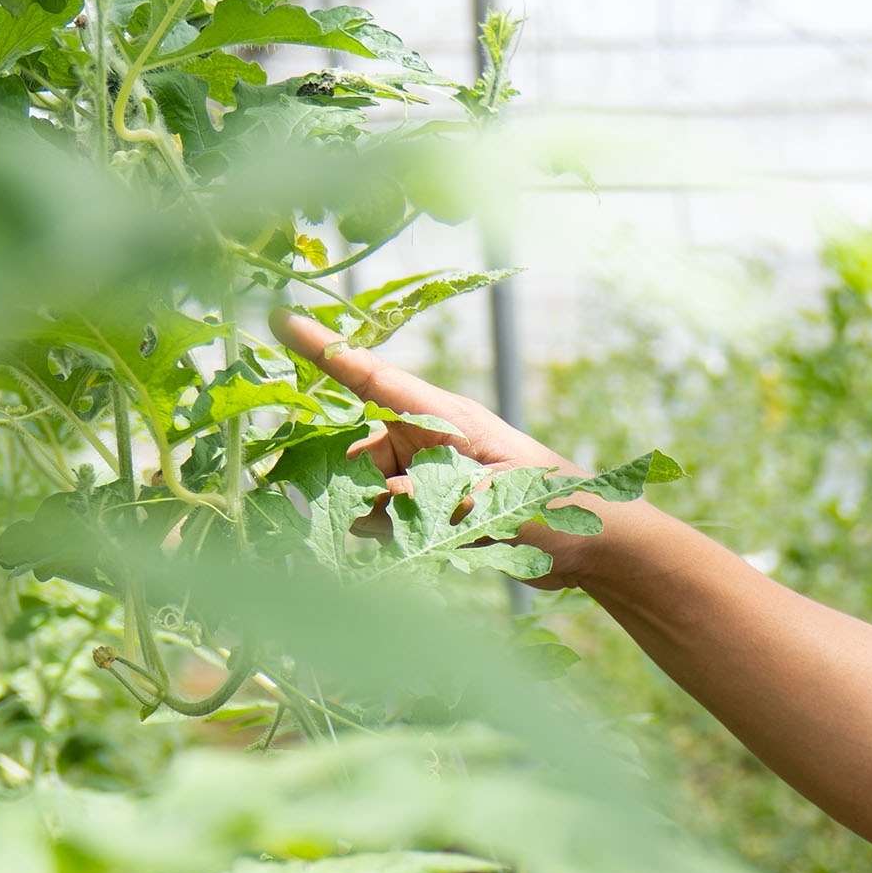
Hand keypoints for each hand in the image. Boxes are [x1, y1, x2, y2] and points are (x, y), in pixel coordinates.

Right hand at [276, 314, 603, 573]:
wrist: (594, 546)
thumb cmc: (561, 509)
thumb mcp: (506, 501)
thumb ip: (446, 497)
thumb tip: (386, 497)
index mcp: (446, 419)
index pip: (373, 378)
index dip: (324, 352)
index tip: (277, 320)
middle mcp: (428, 443)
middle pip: (358, 456)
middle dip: (354, 489)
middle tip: (393, 522)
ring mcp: (426, 478)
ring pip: (366, 497)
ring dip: (377, 524)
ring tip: (430, 540)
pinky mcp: (430, 513)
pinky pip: (384, 524)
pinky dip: (390, 541)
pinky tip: (424, 552)